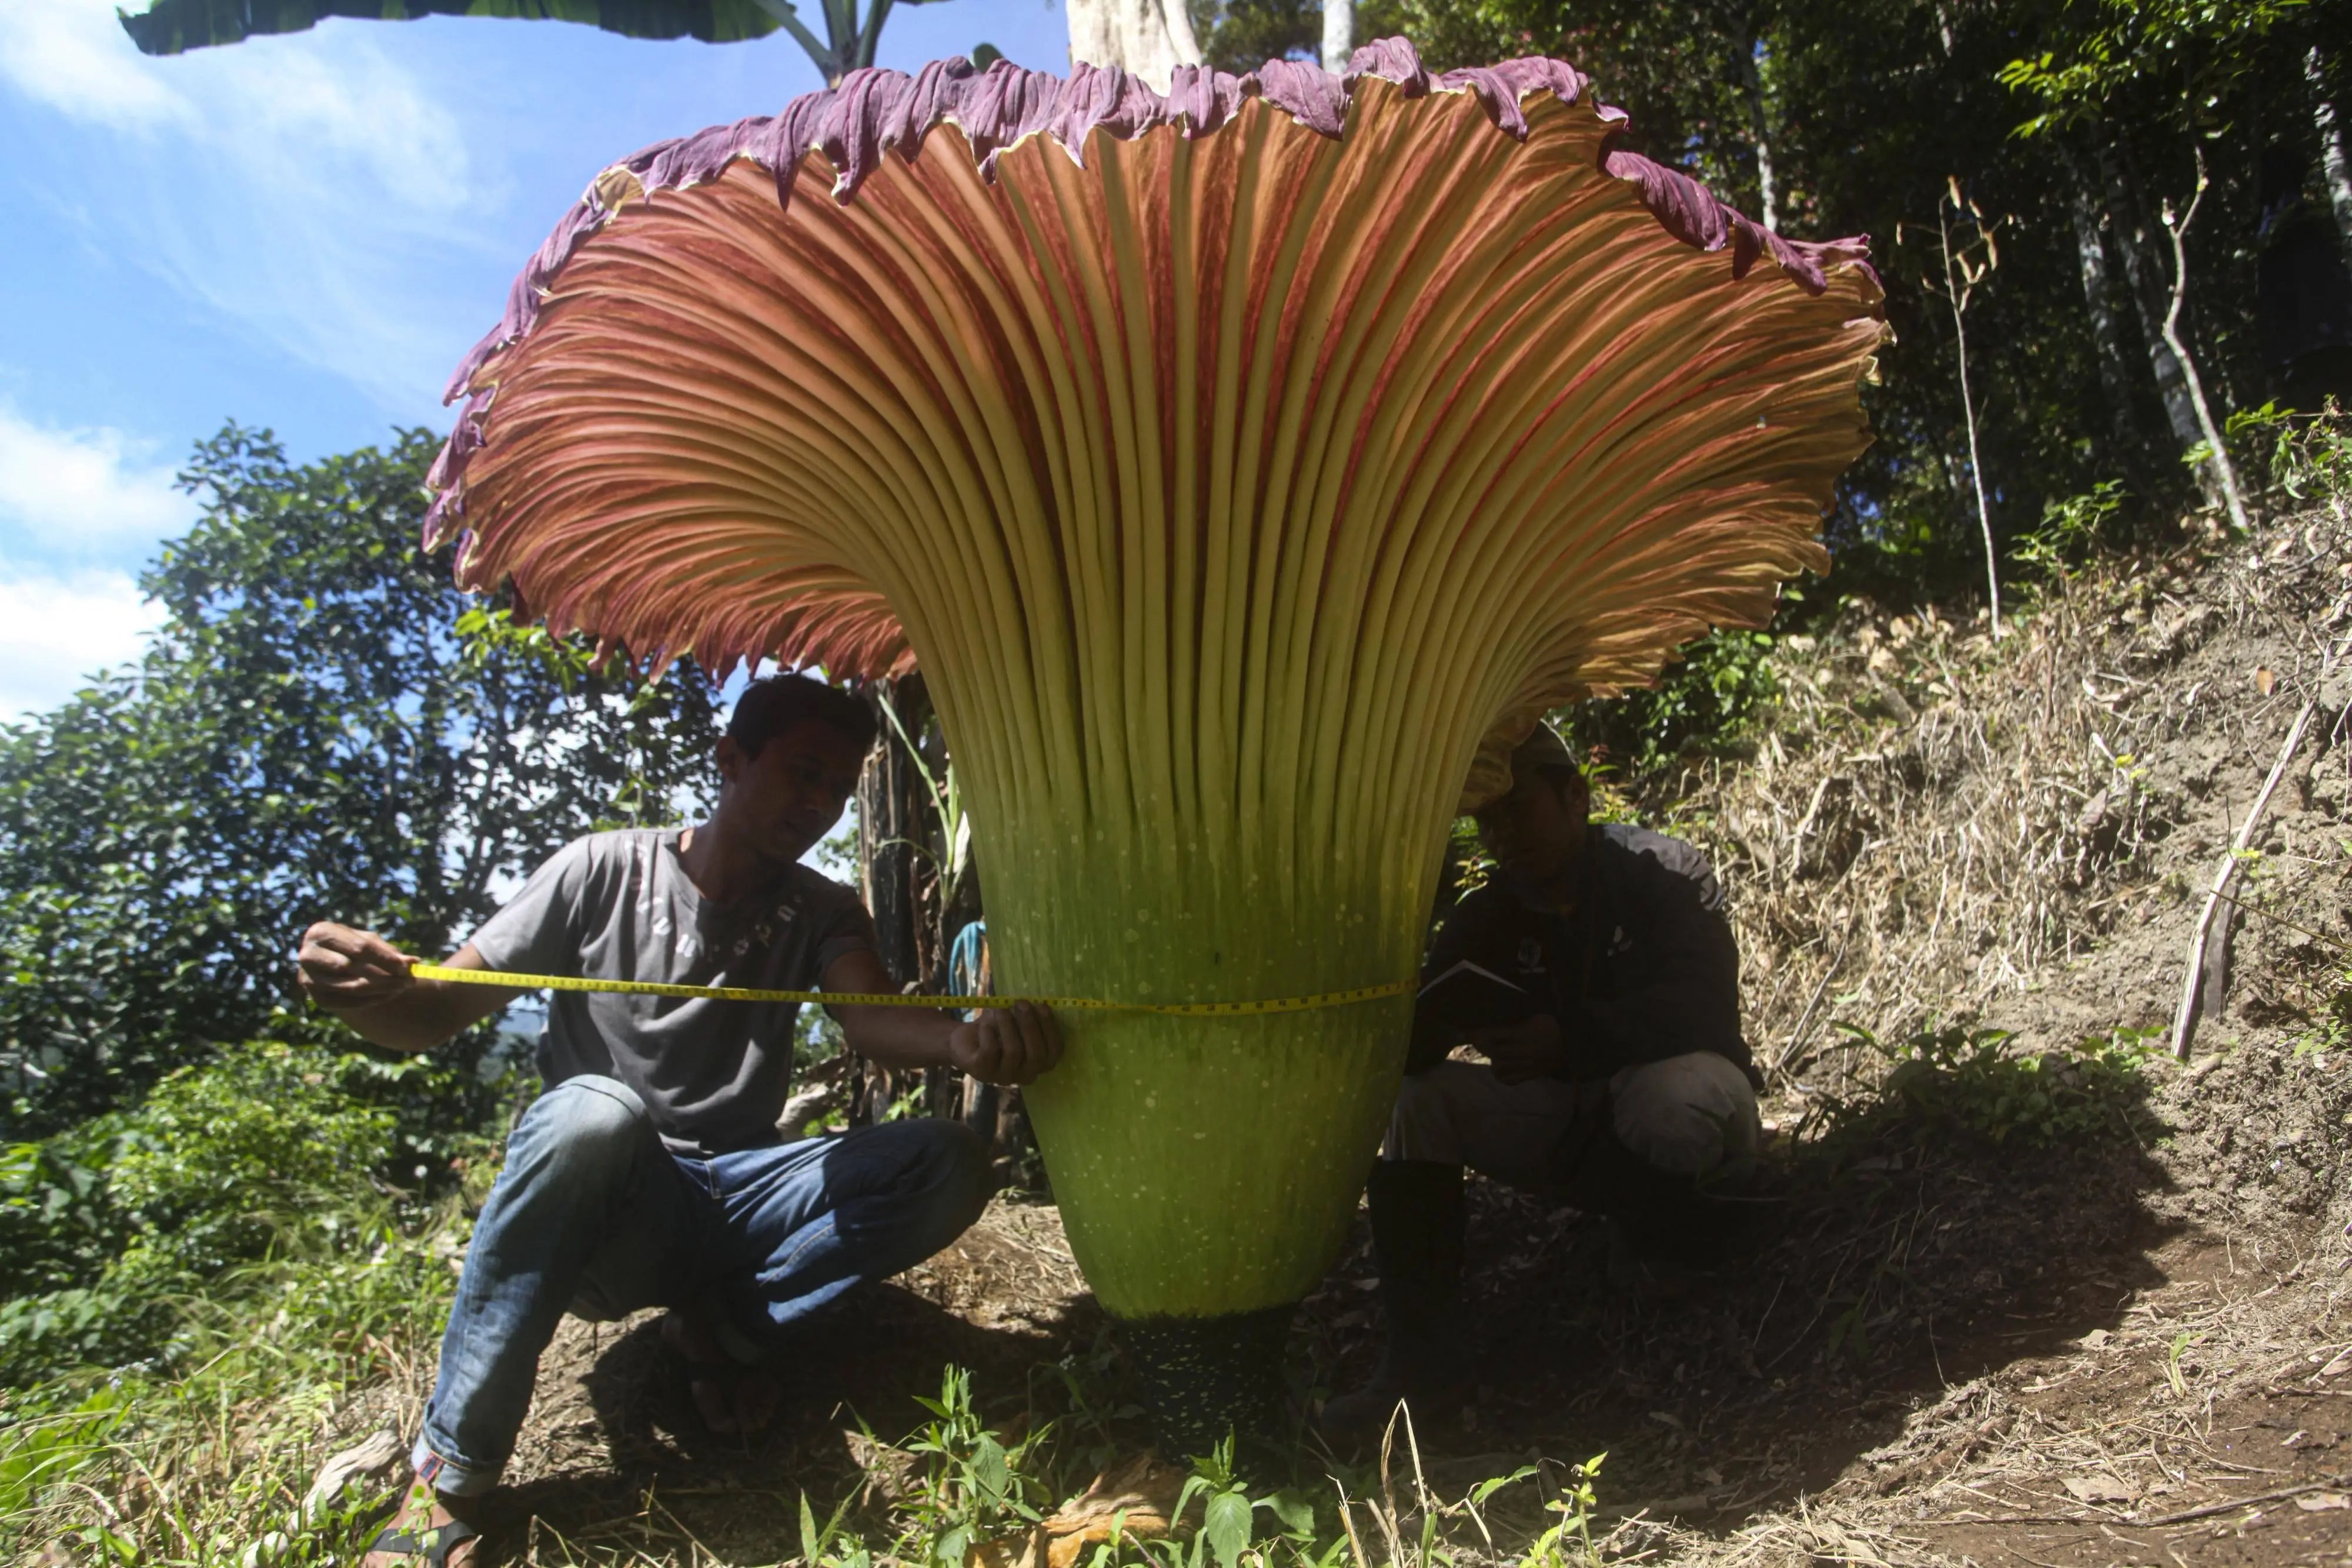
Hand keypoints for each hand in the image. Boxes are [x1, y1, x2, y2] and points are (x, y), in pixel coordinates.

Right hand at [296, 922, 417, 1010]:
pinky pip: (349, 1002)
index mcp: (321, 933)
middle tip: (410, 980)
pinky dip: (373, 999)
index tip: (407, 966)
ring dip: (383, 989)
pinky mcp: (317, 998)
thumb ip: (388, 951)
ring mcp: (309, 979)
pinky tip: (390, 994)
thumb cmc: (351, 945)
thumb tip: (414, 961)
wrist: (328, 961)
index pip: (359, 948)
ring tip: (404, 986)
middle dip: (385, 975)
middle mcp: (309, 955)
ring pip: (353, 987)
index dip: (385, 958)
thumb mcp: (368, 941)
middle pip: (354, 968)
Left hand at [946, 1001, 1063, 1085]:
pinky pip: (991, 1051)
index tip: (1043, 1006)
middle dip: (1030, 1025)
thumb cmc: (997, 1029)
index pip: (1054, 1052)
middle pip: (1036, 1054)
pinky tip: (985, 1022)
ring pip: (1014, 1051)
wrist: (964, 1041)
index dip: (1051, 1029)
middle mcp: (1025, 1075)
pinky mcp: (982, 1072)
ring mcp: (1003, 1077)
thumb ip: (1030, 1016)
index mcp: (1039, 1063)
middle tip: (1021, 1003)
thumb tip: (1038, 1004)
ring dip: (1008, 1025)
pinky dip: (989, 1032)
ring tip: (1000, 1009)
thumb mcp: (1016, 1021)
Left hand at [1465, 1013, 1565, 1084]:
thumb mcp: (1535, 1016)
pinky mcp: (1532, 1074)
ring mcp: (1527, 1064)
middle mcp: (1522, 1050)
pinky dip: (1502, 1075)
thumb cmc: (1553, 1024)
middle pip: (1493, 1050)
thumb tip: (1496, 1015)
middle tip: (1475, 1040)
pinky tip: (1499, 1069)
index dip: (1477, 1033)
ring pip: (1500, 1065)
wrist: (1573, 1042)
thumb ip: (1516, 1019)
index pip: (1493, 1034)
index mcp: (1522, 1033)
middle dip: (1481, 1045)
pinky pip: (1512, 1079)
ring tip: (1489, 1052)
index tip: (1465, 1032)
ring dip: (1491, 1058)